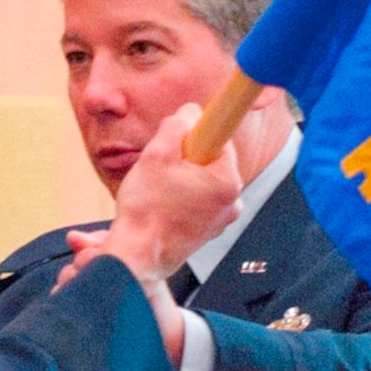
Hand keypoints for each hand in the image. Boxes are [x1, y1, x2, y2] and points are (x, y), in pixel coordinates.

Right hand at [104, 106, 241, 283]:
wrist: (137, 257)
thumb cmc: (146, 212)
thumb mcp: (156, 155)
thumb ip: (176, 125)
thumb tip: (191, 112)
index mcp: (227, 182)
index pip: (219, 137)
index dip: (194, 131)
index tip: (184, 133)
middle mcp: (232, 201)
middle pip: (209, 158)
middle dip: (184, 157)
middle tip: (161, 168)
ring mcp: (222, 218)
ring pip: (201, 178)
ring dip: (180, 177)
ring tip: (159, 190)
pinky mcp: (208, 229)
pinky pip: (197, 198)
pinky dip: (181, 196)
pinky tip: (163, 204)